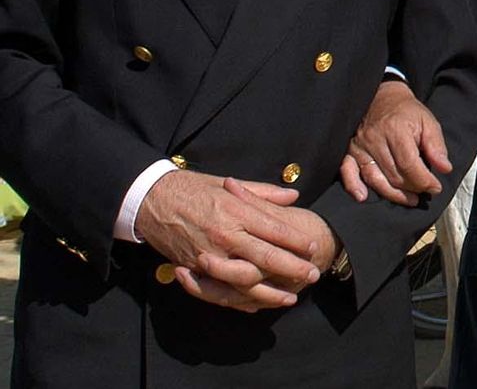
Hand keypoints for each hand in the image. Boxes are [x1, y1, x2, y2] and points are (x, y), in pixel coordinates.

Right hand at [135, 171, 322, 311]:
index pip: (275, 229)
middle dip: (293, 268)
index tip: (313, 247)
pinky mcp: (193, 269)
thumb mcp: (229, 184)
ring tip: (291, 297)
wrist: (150, 199)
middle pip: (266, 257)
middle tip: (313, 274)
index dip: (296, 240)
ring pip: (245, 280)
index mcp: (236, 211)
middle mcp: (224, 235)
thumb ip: (263, 193)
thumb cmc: (193, 188)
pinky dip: (239, 300)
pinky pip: (220, 291)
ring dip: (270, 292)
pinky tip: (257, 304)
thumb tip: (294, 196)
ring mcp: (208, 254)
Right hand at [339, 79, 449, 205]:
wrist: (382, 97)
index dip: (424, 181)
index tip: (435, 188)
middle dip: (412, 188)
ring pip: (375, 179)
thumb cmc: (407, 112)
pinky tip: (363, 197)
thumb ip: (436, 146)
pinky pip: (347, 172)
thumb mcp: (428, 122)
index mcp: (396, 130)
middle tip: (424, 193)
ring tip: (409, 199)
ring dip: (393, 194)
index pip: (409, 165)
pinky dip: (353, 186)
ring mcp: (359, 146)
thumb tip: (444, 169)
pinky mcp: (348, 151)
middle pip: (393, 175)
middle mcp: (375, 139)